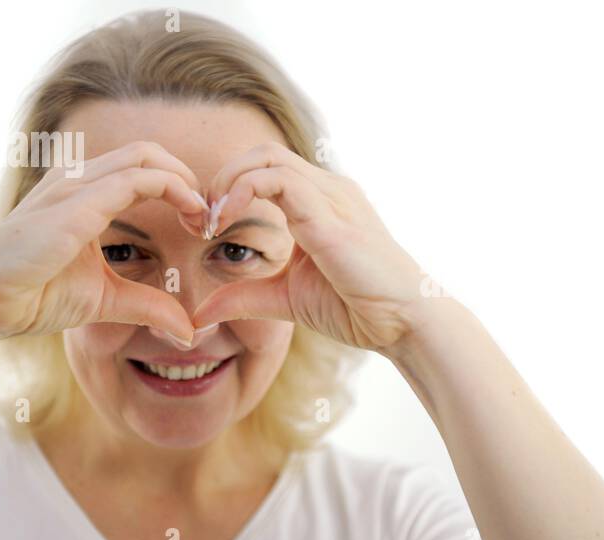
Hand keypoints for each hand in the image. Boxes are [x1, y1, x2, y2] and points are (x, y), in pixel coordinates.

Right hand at [0, 141, 207, 341]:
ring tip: (204, 218)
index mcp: (83, 192)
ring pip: (146, 157)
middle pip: (149, 152)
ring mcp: (75, 185)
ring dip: (186, 182)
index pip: (143, 168)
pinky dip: (173, 189)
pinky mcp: (76, 203)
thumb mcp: (106, 299)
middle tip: (209, 217)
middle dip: (188, 177)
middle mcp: (79, 179)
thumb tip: (188, 330)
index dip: (181, 188)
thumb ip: (149, 306)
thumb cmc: (33, 294)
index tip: (202, 224)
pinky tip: (190, 216)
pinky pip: (135, 179)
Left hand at [191, 143, 435, 352]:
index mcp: (321, 202)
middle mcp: (328, 190)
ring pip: (267, 158)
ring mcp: (332, 197)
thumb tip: (200, 313)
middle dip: (223, 179)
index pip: (266, 168)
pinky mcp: (330, 216)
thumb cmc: (357, 308)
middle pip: (263, 152)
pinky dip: (243, 192)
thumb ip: (244, 297)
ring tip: (213, 222)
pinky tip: (227, 223)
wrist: (403, 322)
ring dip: (228, 184)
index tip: (207, 228)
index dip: (229, 188)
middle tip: (204, 220)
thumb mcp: (286, 299)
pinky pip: (278, 180)